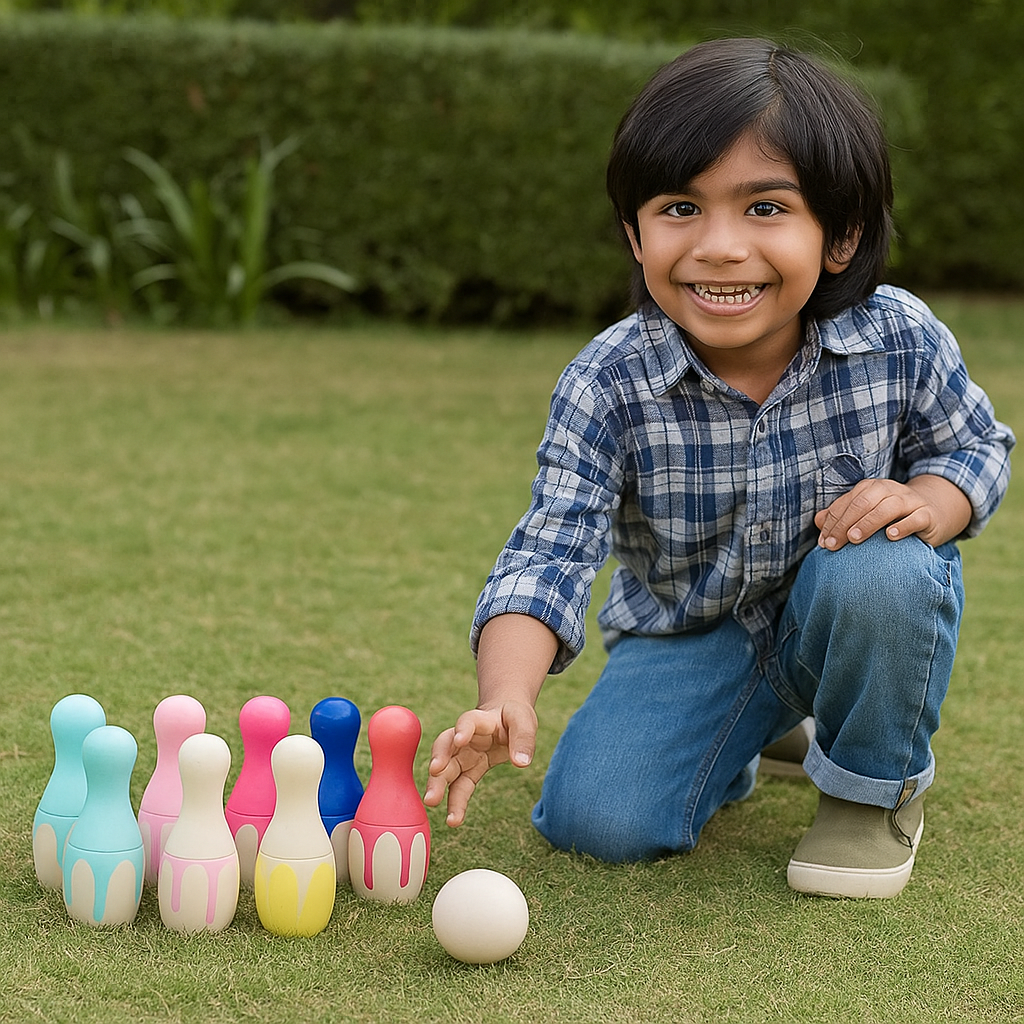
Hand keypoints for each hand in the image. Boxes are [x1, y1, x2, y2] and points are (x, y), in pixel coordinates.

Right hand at [423, 700, 537, 826]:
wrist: (505, 718)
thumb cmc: (512, 717)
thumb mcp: (523, 721)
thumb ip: (523, 739)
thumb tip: (521, 762)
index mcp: (480, 720)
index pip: (468, 721)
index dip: (463, 729)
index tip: (459, 739)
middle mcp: (465, 738)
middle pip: (446, 746)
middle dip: (439, 759)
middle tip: (434, 772)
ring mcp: (463, 756)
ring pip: (446, 769)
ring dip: (438, 784)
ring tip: (432, 802)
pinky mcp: (468, 771)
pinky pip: (459, 787)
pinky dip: (455, 803)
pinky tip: (453, 820)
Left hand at [815, 475, 971, 550]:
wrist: (933, 511)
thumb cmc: (892, 516)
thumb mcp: (866, 513)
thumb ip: (842, 516)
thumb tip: (818, 522)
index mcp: (870, 489)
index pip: (847, 503)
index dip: (832, 522)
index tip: (823, 543)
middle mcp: (889, 490)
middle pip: (864, 502)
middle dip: (845, 523)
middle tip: (834, 545)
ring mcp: (909, 501)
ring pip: (888, 506)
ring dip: (869, 522)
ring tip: (855, 538)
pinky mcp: (927, 514)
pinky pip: (916, 517)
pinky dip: (903, 526)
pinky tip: (891, 536)